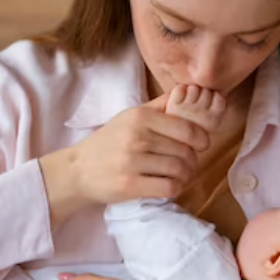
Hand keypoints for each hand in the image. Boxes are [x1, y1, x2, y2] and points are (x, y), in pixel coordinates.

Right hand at [40, 94, 209, 224]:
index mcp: (140, 117)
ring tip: (179, 176)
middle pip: (185, 151)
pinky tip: (169, 186)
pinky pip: (169, 187)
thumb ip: (159, 106)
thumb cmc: (108, 143)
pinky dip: (175, 188)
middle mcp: (137, 137)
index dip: (201, 139)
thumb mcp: (129, 117)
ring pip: (179, 170)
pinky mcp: (130, 184)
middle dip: (192, 161)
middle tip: (188, 165)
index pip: (186, 128)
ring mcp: (133, 161)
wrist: (77, 170)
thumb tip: (188, 91)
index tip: (201, 145)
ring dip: (185, 176)